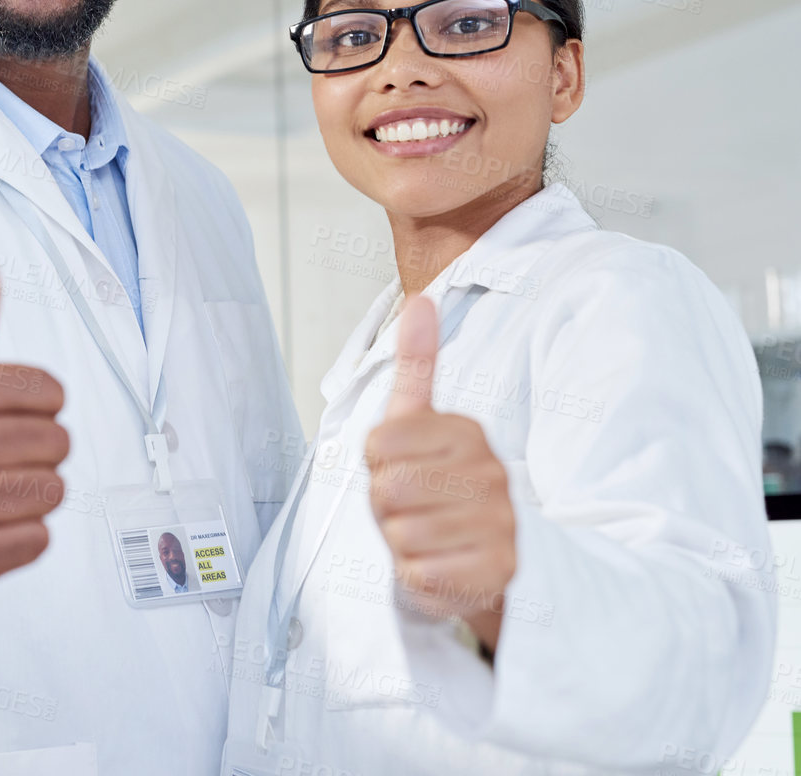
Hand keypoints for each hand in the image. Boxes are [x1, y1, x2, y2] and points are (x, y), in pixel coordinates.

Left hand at [364, 294, 515, 650]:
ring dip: (402, 544)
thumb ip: (419, 366)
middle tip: (415, 509)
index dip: (377, 464)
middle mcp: (491, 475)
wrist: (495, 561)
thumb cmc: (444, 489)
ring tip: (429, 538)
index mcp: (469, 433)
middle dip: (386, 506)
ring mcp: (499, 525)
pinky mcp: (496, 574)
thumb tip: (421, 299)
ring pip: (399, 533)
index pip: (378, 443)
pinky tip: (441, 568)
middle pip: (386, 489)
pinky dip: (418, 578)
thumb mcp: (425, 424)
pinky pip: (419, 574)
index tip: (404, 468)